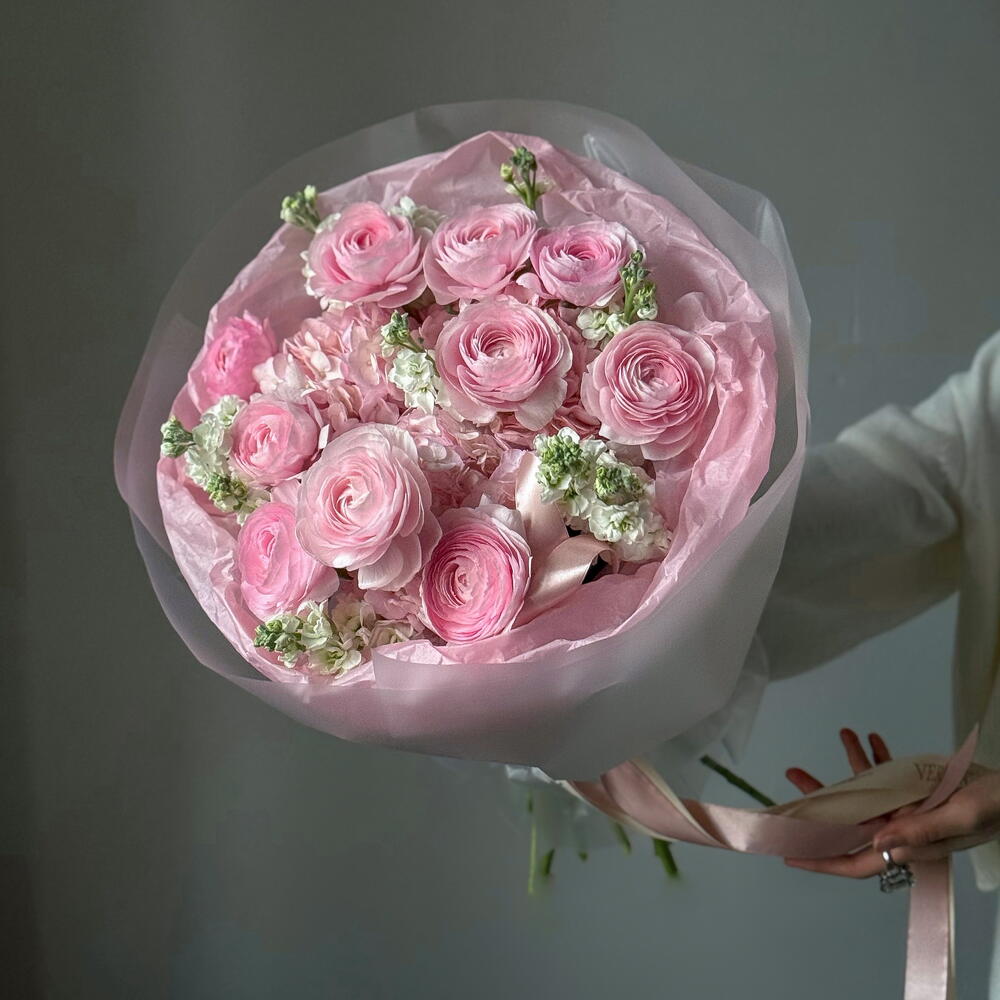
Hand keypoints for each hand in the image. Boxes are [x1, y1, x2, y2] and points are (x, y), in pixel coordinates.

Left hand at [783, 729, 999, 877]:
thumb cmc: (994, 808)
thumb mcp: (959, 818)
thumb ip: (920, 831)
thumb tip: (878, 843)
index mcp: (910, 845)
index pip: (858, 861)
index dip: (823, 860)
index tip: (790, 855)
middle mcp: (902, 828)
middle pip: (850, 821)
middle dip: (820, 800)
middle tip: (793, 774)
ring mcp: (907, 808)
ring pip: (865, 792)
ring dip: (849, 766)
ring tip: (839, 736)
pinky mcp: (917, 789)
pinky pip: (888, 772)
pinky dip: (875, 755)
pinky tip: (864, 735)